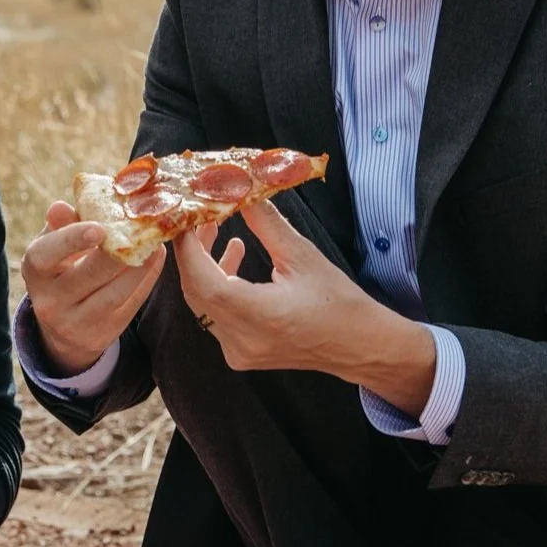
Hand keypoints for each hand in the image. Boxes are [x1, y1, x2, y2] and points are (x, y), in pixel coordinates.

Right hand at [21, 201, 164, 375]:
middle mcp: (51, 301)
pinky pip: (131, 304)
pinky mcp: (103, 334)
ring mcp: (77, 322)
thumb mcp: (53, 247)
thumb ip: (61, 225)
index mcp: (36, 272)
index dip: (72, 239)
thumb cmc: (60, 270)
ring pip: (115, 292)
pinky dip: (147, 279)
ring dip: (140, 265)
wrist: (63, 326)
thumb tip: (60, 206)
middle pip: (89, 275)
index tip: (99, 227)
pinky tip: (155, 258)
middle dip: (117, 252)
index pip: (46, 254)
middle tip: (140, 229)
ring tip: (155, 241)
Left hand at [173, 200, 436, 413]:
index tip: (187, 216)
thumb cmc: (338, 302)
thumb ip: (265, 223)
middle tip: (198, 218)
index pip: (202, 279)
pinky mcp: (240, 354)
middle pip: (195, 291)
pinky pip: (214, 316)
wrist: (358, 346)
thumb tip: (240, 191)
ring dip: (203, 267)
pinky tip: (233, 257)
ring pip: (202, 304)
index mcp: (258, 315)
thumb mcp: (302, 255)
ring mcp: (238, 351)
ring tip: (214, 230)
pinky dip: (216, 287)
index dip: (189, 247)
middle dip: (191, 252)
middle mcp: (241, 339)